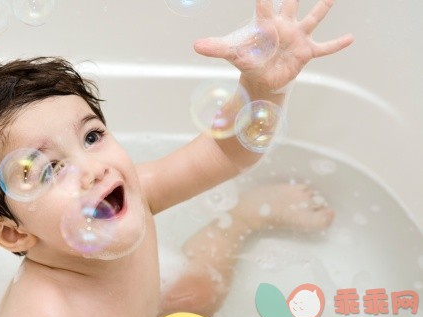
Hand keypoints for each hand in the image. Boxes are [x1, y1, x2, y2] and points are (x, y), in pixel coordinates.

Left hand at [193, 0, 353, 90]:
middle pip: (292, 2)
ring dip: (323, 7)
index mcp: (266, 23)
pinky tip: (350, 38)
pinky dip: (336, 45)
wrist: (261, 78)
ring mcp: (297, 37)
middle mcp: (283, 25)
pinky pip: (324, 48)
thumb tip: (195, 45)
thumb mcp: (231, 54)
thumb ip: (216, 47)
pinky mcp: (305, 53)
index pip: (265, 1)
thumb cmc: (247, 61)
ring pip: (312, 18)